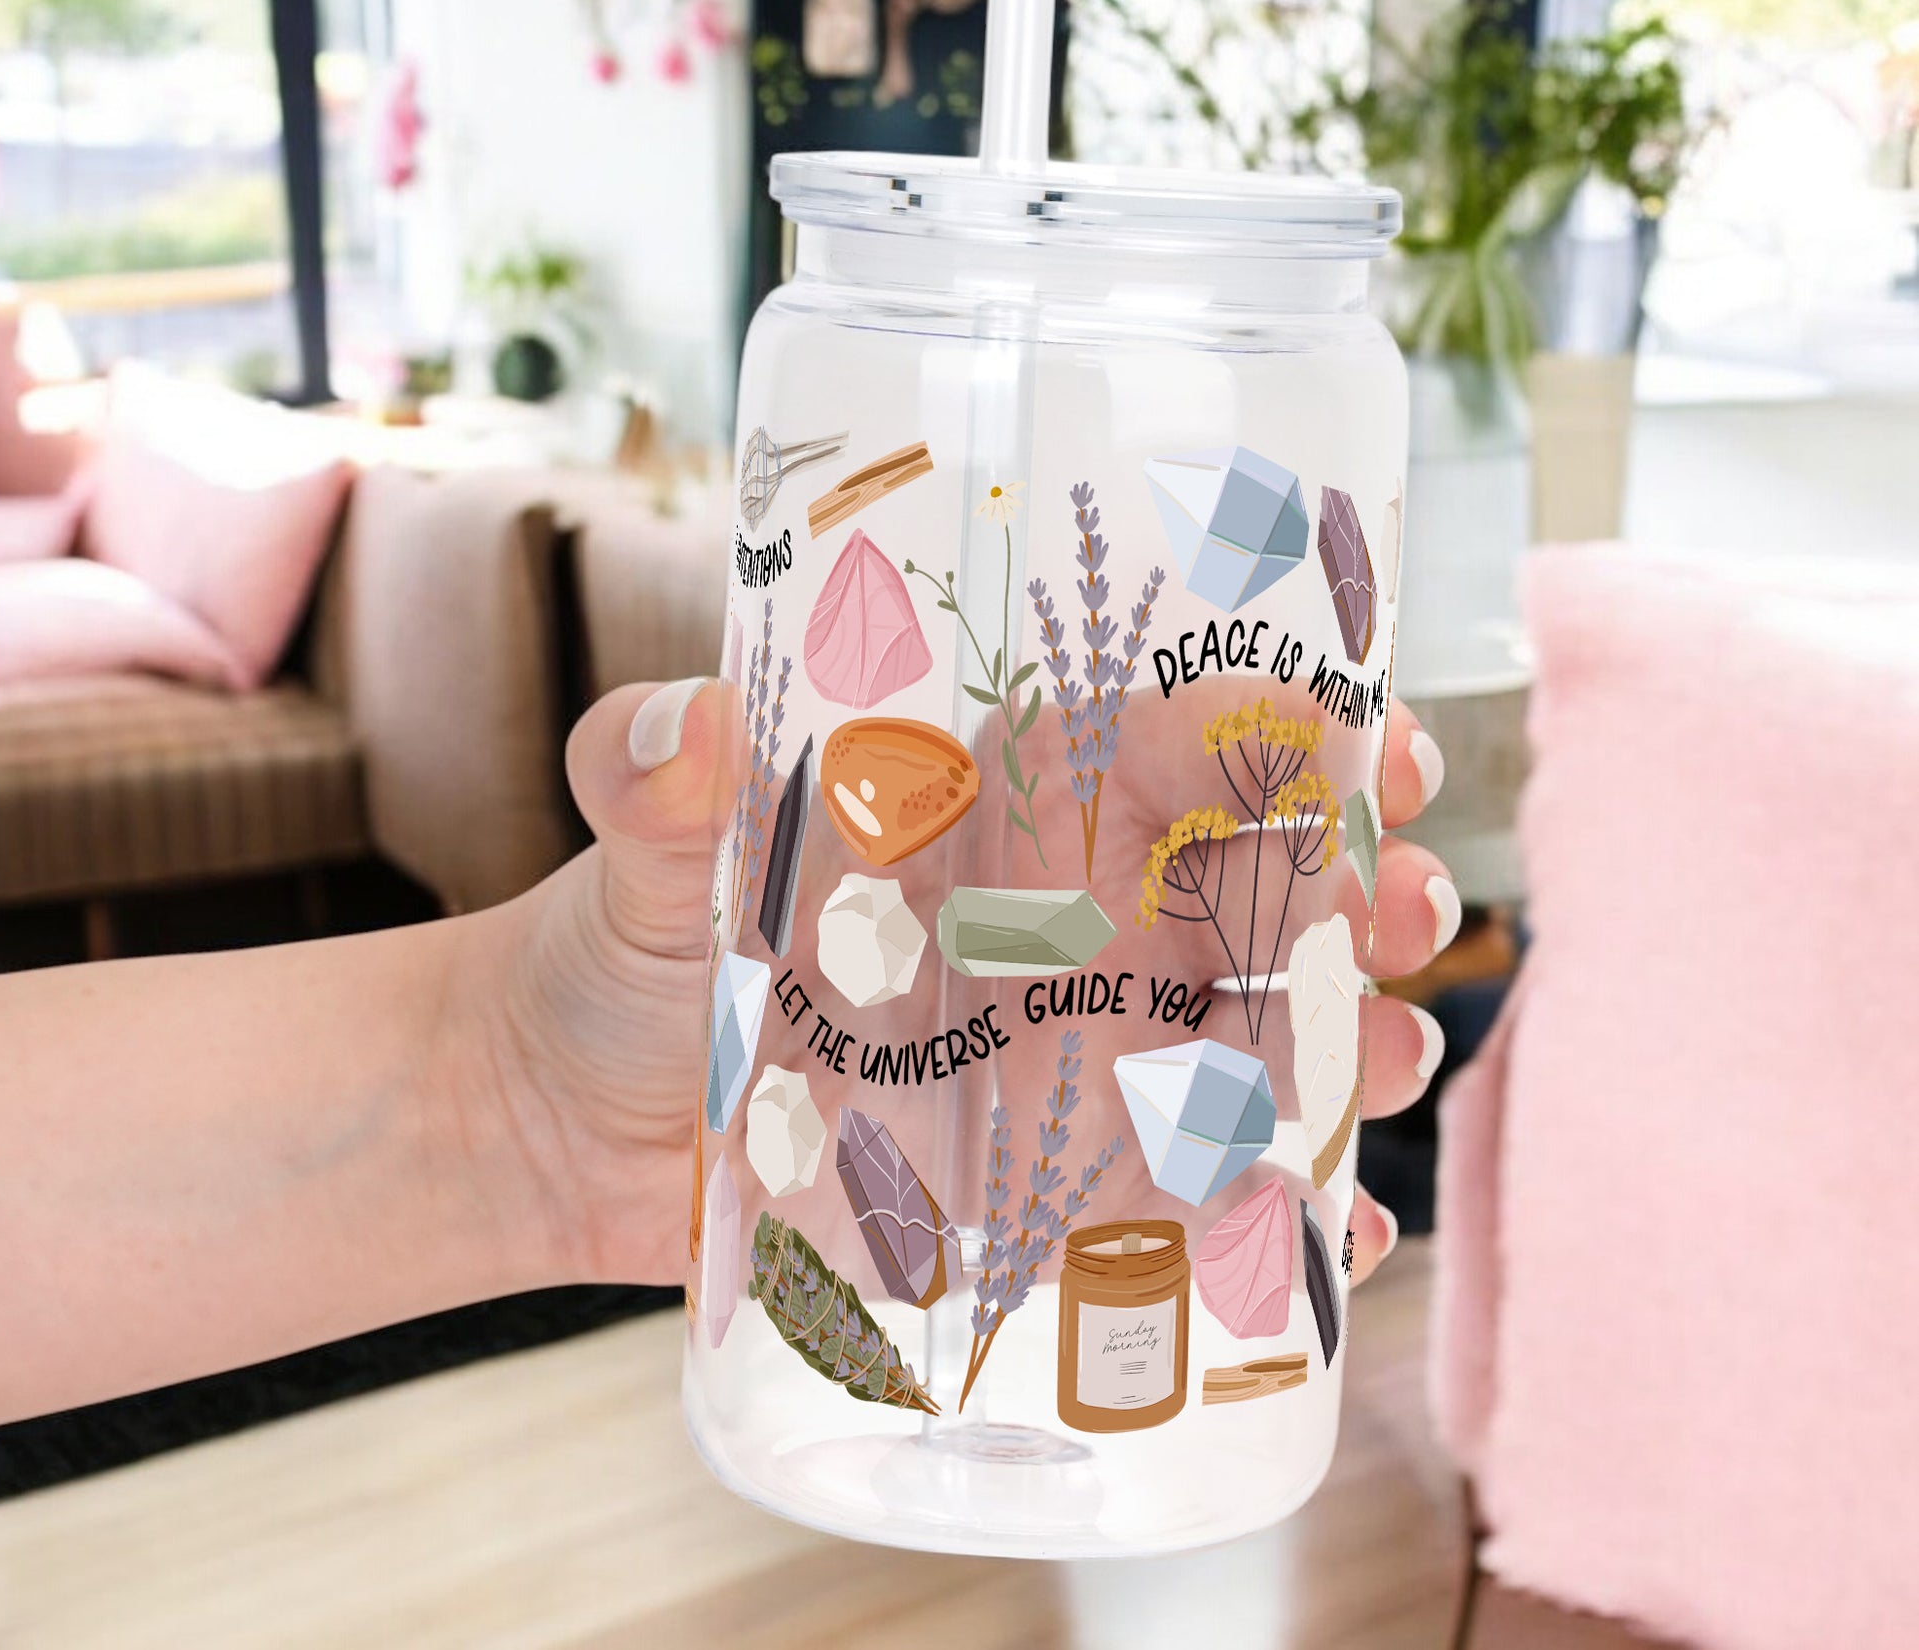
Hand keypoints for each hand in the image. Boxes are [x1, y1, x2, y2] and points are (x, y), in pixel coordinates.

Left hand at [466, 675, 1454, 1291]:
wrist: (556, 1123)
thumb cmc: (615, 955)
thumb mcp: (642, 856)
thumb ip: (646, 780)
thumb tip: (678, 729)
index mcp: (990, 815)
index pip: (1165, 747)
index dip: (1283, 734)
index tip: (1374, 741)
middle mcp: (1048, 927)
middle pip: (1246, 888)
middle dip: (1357, 880)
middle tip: (1412, 901)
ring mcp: (1054, 1057)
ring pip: (1249, 1035)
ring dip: (1351, 1039)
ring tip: (1397, 1058)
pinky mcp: (1034, 1179)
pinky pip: (1188, 1189)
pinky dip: (1276, 1216)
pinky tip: (1340, 1239)